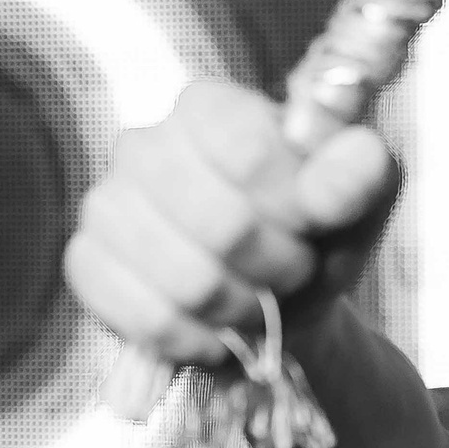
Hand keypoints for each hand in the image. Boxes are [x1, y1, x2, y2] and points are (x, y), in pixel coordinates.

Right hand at [62, 79, 399, 365]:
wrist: (276, 302)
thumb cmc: (317, 234)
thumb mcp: (362, 196)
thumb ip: (361, 171)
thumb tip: (337, 175)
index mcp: (208, 107)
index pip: (246, 151)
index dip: (292, 205)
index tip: (314, 225)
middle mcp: (143, 144)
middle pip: (222, 224)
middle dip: (278, 267)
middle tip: (292, 273)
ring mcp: (104, 205)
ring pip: (185, 280)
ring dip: (243, 309)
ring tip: (257, 302)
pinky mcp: (86, 266)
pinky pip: (144, 318)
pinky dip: (197, 340)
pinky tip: (214, 331)